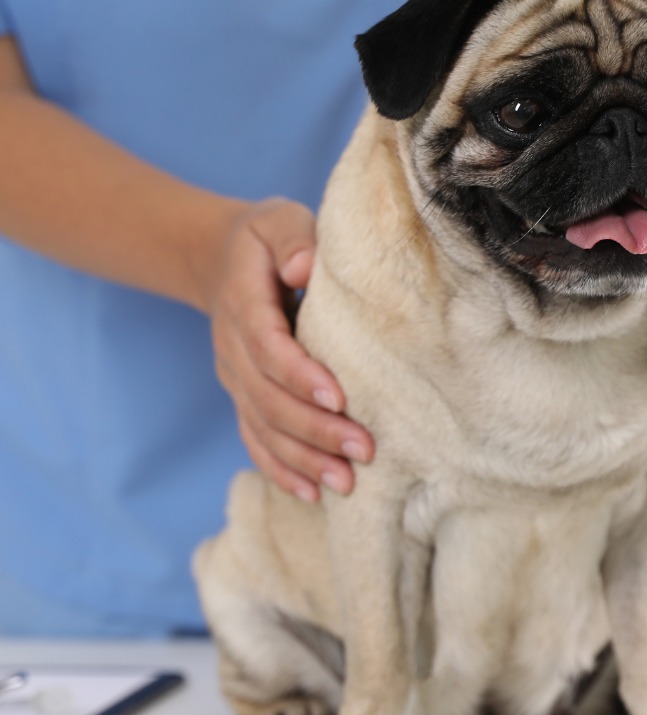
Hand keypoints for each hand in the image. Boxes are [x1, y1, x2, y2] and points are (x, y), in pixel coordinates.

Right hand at [205, 198, 373, 500]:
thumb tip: (305, 268)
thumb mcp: (277, 220)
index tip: (339, 397)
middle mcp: (234, 350)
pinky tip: (312, 494)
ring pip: (263, 428)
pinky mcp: (243, 396)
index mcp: (244, 306)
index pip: (269, 349)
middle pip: (269, 399)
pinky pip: (256, 439)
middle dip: (315, 429)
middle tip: (363, 449)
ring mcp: (235, 379)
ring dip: (304, 458)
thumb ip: (293, 239)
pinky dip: (281, 469)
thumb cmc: (264, 239)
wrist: (216, 260)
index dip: (301, 376)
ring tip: (346, 482)